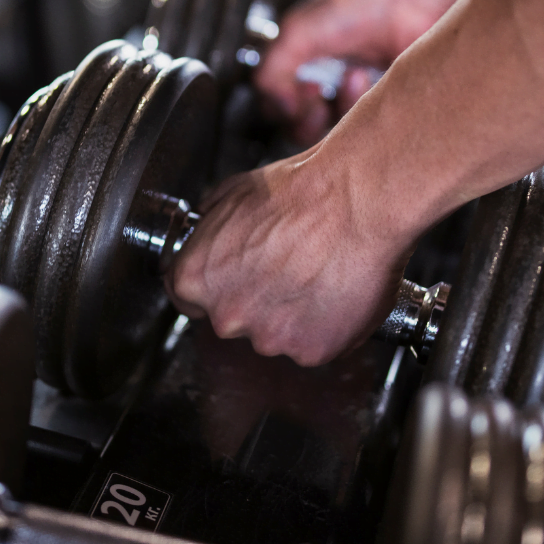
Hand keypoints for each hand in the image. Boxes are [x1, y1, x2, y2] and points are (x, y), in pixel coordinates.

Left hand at [165, 144, 414, 365]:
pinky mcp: (311, 350)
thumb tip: (205, 234)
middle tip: (284, 269)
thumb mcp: (232, 193)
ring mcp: (269, 338)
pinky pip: (313, 344)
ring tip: (314, 274)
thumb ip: (208, 227)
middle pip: (232, 320)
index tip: (233, 280)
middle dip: (253, 300)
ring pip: (274, 335)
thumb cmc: (300, 192)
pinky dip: (324, 326)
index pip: (187, 300)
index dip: (215, 287)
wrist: (356, 200)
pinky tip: (333, 291)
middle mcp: (226, 316)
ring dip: (290, 315)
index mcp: (196, 279)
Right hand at [255, 0, 443, 142]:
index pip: (275, 110)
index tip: (297, 88)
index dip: (282, 108)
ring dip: (340, 105)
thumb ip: (270, 72)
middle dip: (308, 118)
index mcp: (298, 65)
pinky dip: (362, 103)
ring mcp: (352, 94)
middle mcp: (323, 81)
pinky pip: (364, 125)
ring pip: (333, 130)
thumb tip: (281, 106)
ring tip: (352, 75)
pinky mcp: (379, 101)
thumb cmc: (356, 4)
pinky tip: (366, 77)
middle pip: (301, 129)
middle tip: (318, 96)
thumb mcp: (296, 34)